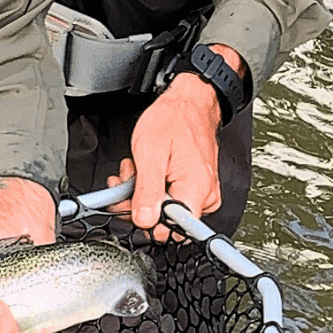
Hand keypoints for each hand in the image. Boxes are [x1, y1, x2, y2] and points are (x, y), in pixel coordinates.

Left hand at [114, 44, 244, 241]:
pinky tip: (146, 174)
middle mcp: (204, 196)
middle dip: (139, 204)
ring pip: (165, 211)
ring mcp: (201, 193)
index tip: (131, 205)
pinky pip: (171, 199)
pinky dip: (153, 189)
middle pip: (166, 222)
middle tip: (128, 182)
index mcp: (195, 190)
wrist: (190, 102)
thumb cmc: (173, 119)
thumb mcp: (150, 153)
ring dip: (143, 194)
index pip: (172, 230)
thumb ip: (146, 191)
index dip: (146, 221)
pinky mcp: (196, 189)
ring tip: (137, 171)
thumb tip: (144, 221)